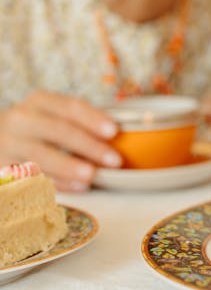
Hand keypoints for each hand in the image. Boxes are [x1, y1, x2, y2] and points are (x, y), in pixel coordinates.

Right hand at [0, 91, 121, 191]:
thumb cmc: (35, 128)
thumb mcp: (50, 115)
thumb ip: (77, 121)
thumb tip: (120, 134)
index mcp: (39, 102)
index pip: (70, 107)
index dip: (93, 119)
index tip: (114, 131)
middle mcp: (21, 120)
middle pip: (58, 131)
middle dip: (89, 146)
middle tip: (114, 159)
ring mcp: (9, 145)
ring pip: (42, 156)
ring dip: (71, 167)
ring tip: (93, 176)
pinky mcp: (4, 169)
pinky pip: (33, 178)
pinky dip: (57, 183)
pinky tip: (77, 187)